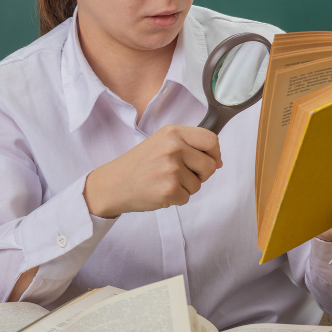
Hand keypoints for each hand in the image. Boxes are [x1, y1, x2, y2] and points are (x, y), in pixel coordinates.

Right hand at [83, 125, 221, 217]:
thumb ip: (188, 146)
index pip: (211, 139)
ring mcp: (171, 169)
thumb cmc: (139, 164)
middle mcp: (173, 147)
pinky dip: (175, 199)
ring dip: (185, 188)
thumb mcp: (161, 142)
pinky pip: (186, 198)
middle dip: (201, 175)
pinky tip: (159, 191)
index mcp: (173, 132)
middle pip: (209, 165)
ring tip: (164, 181)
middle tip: (181, 175)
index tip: (211, 161)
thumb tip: (217, 161)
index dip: (215, 153)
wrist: (114, 183)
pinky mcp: (169, 189)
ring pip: (198, 184)